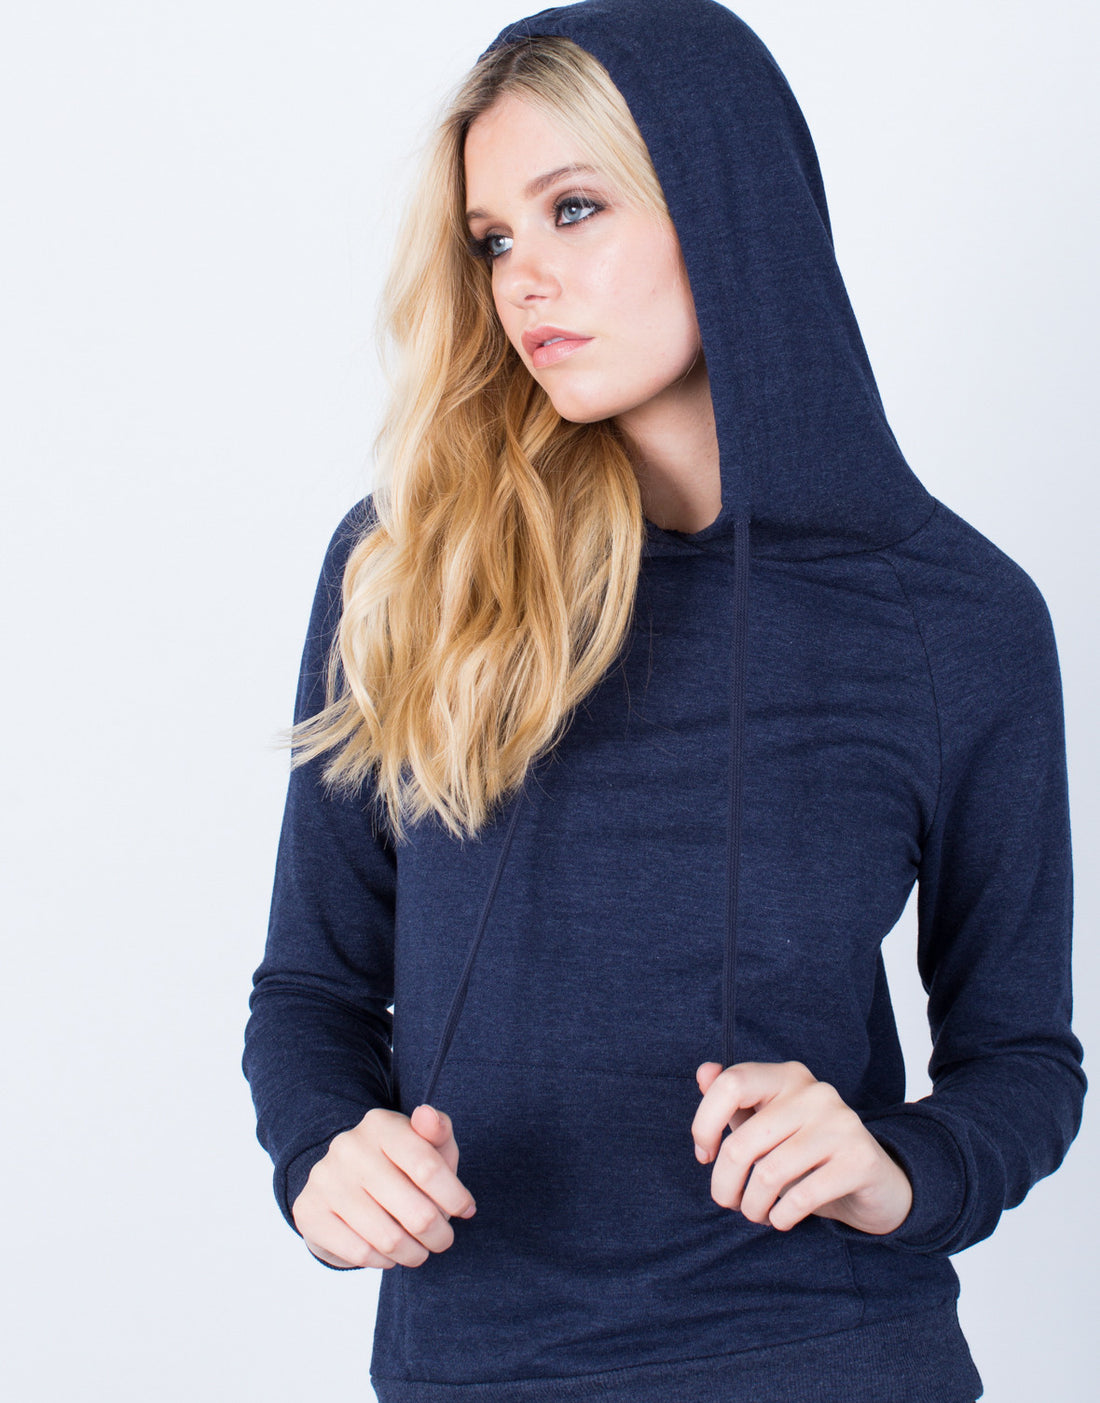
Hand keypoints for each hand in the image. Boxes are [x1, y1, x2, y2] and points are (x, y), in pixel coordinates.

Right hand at [291, 1104, 476, 1269]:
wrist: (342, 1183)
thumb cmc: (400, 1165)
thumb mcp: (426, 1144)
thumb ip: (438, 1130)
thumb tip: (427, 1116)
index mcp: (380, 1124)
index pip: (428, 1167)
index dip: (454, 1197)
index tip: (466, 1210)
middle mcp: (348, 1147)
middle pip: (415, 1211)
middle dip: (439, 1233)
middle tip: (443, 1238)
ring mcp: (325, 1179)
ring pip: (390, 1238)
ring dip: (415, 1253)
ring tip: (420, 1250)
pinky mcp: (309, 1211)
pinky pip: (361, 1253)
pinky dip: (384, 1261)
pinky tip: (390, 1254)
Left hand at [691, 1061, 912, 1235]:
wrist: (875, 1182)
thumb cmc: (807, 1152)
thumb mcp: (766, 1123)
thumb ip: (733, 1100)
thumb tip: (703, 1071)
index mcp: (787, 1076)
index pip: (731, 1084)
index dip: (705, 1123)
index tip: (705, 1154)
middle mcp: (815, 1092)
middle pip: (743, 1141)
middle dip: (725, 1182)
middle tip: (728, 1201)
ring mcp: (840, 1123)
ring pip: (768, 1174)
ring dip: (752, 1206)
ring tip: (755, 1213)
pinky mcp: (859, 1160)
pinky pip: (801, 1197)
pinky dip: (781, 1216)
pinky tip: (781, 1219)